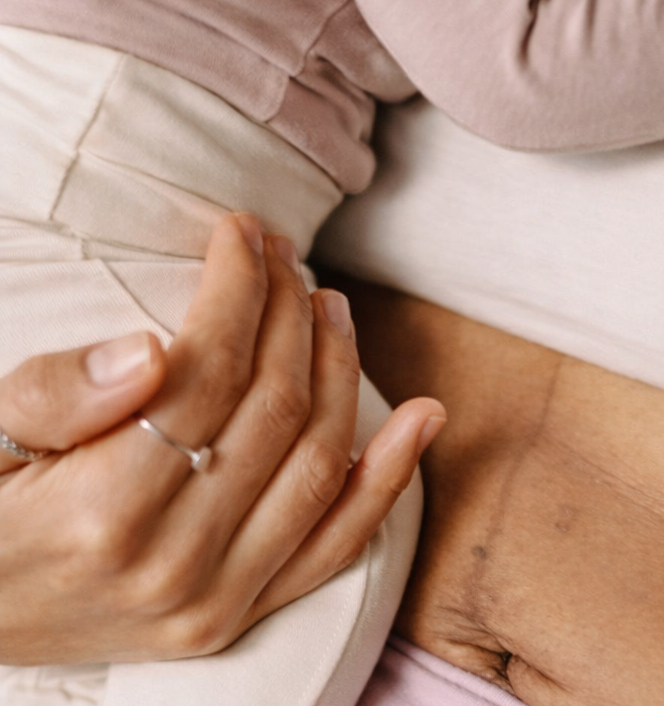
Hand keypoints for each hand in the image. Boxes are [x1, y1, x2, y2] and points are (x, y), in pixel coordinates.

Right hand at [0, 213, 444, 664]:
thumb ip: (55, 396)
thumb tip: (153, 350)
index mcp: (100, 510)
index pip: (207, 371)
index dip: (236, 289)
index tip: (240, 233)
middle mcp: (172, 564)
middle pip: (272, 407)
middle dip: (288, 313)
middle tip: (285, 255)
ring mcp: (214, 599)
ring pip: (315, 462)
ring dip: (339, 369)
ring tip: (333, 305)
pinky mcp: (239, 615)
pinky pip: (335, 545)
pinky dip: (386, 478)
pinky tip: (421, 417)